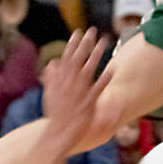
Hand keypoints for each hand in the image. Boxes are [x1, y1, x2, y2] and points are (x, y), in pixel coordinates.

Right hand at [41, 28, 112, 156]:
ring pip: (89, 69)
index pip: (66, 58)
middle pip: (78, 59)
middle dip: (85, 44)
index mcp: (60, 81)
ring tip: (105, 43)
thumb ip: (52, 77)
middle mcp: (69, 84)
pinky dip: (104, 79)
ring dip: (96, 55)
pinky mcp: (88, 103)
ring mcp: (79, 93)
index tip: (78, 32)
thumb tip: (52, 63)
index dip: (72, 44)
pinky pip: (97, 89)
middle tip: (93, 30)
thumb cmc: (55, 114)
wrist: (58, 133)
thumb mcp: (50, 94)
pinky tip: (112, 70)